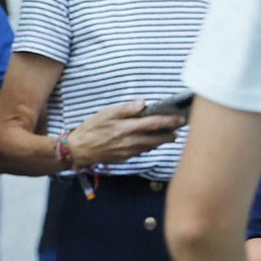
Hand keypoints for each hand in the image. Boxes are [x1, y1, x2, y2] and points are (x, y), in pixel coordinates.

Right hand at [68, 101, 184, 165]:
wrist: (79, 150)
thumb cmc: (90, 129)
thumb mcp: (105, 114)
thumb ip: (125, 108)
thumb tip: (142, 103)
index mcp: (126, 128)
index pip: (154, 124)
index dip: (169, 121)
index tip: (181, 118)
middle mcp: (130, 141)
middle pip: (157, 138)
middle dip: (171, 133)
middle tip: (180, 128)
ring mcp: (129, 151)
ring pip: (152, 146)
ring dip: (163, 141)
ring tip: (171, 135)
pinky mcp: (125, 157)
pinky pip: (142, 151)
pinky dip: (150, 146)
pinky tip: (152, 142)